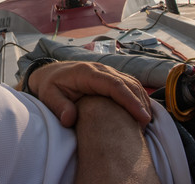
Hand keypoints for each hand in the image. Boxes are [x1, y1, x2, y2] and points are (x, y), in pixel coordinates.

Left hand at [27, 61, 151, 128]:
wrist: (49, 75)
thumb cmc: (50, 87)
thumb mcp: (48, 96)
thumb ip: (59, 107)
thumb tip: (68, 120)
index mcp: (87, 73)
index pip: (114, 85)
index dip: (129, 100)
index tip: (141, 117)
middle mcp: (100, 69)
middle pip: (127, 83)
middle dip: (140, 103)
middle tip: (146, 125)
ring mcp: (106, 71)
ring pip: (131, 82)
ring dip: (142, 100)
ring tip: (146, 122)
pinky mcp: (110, 77)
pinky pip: (129, 84)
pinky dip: (138, 97)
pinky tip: (141, 113)